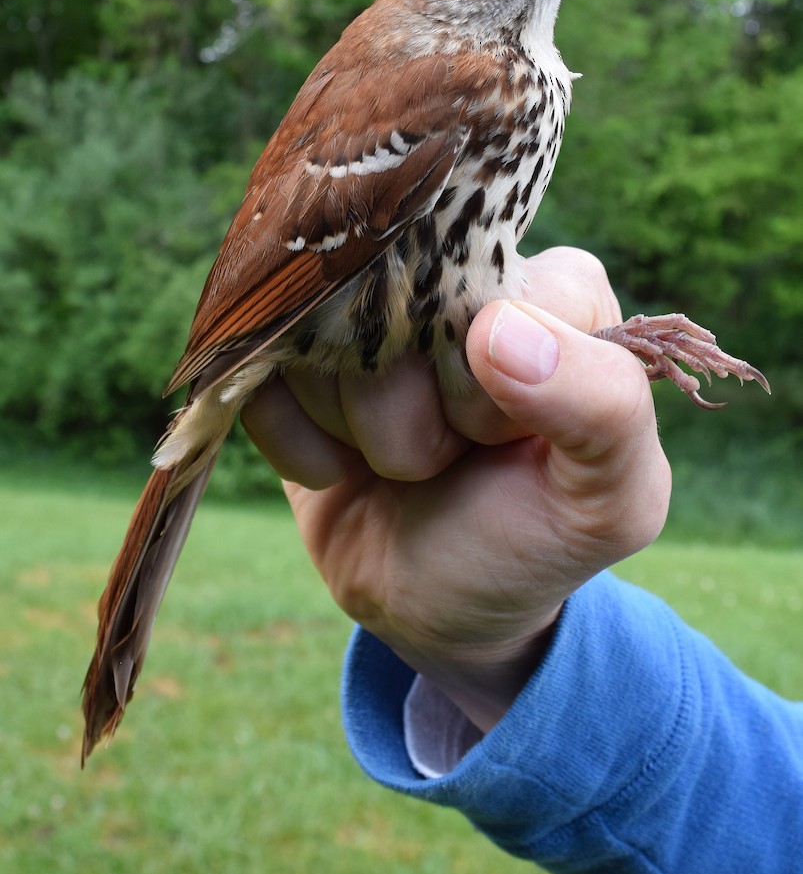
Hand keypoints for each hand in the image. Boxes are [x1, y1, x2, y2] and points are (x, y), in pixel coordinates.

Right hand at [242, 248, 670, 732]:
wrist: (436, 598)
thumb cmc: (534, 543)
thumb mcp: (608, 503)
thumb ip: (606, 413)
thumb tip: (496, 329)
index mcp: (553, 290)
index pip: (482, 299)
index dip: (479, 396)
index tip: (501, 442)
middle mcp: (460, 274)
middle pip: (386, 311)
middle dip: (407, 420)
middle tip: (447, 457)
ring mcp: (368, 302)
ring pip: (316, 335)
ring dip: (351, 432)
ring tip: (398, 460)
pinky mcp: (297, 341)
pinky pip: (258, 369)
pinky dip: (294, 442)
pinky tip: (340, 465)